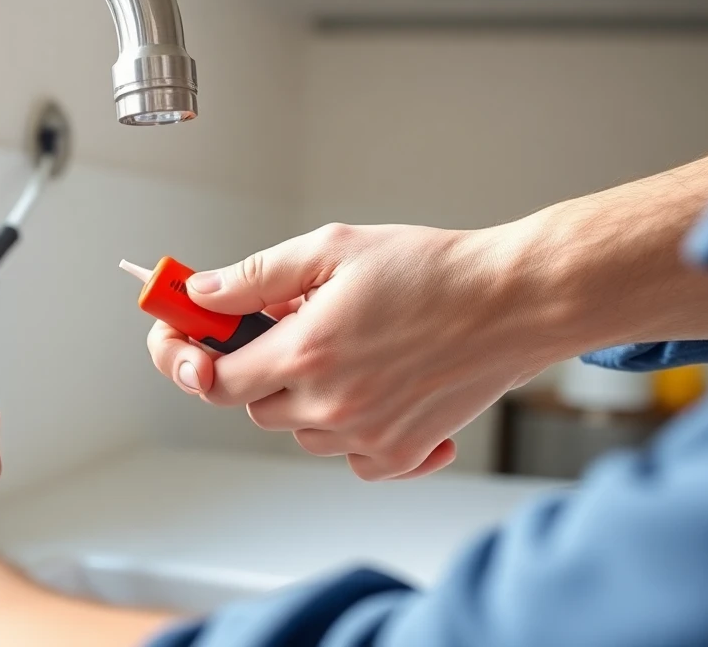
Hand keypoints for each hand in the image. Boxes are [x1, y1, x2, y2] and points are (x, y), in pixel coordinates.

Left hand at [147, 222, 567, 480]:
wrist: (515, 301)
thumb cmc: (431, 269)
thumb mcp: (333, 250)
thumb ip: (256, 278)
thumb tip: (201, 295)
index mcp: (306, 352)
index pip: (215, 380)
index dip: (195, 360)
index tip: (192, 343)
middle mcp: (332, 403)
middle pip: (256, 407)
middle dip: (261, 369)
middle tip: (295, 328)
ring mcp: (369, 436)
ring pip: (302, 432)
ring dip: (306, 397)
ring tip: (346, 348)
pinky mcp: (405, 453)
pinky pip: (352, 458)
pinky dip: (351, 432)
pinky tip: (375, 390)